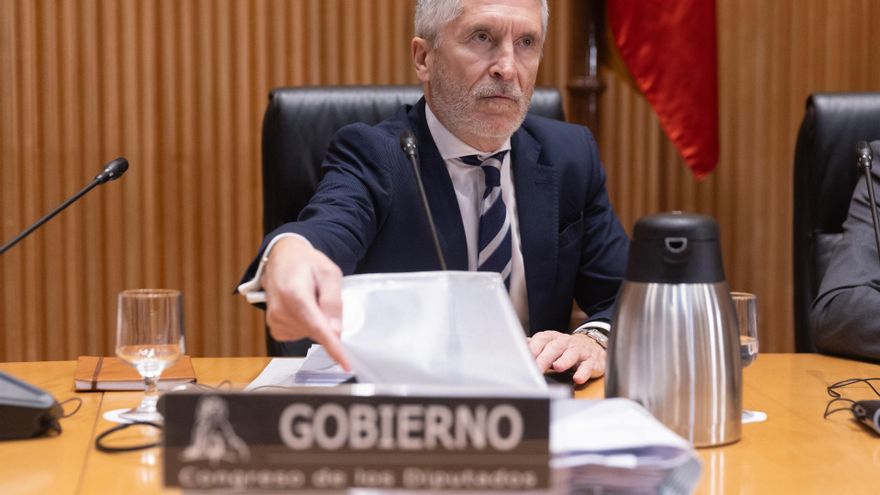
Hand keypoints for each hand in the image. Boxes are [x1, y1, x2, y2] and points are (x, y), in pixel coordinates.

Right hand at [261, 236, 349, 369]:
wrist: (282, 258)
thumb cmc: (306, 263)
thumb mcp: (329, 273)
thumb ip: (333, 302)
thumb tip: (335, 332)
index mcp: (294, 294)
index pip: (317, 328)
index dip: (333, 348)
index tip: (346, 364)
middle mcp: (280, 311)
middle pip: (317, 331)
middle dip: (327, 320)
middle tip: (321, 295)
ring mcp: (275, 321)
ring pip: (311, 334)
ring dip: (317, 320)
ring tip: (309, 297)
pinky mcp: (275, 328)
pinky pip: (301, 334)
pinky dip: (307, 324)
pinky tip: (302, 307)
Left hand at [528, 330, 605, 384]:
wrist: (593, 346)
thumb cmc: (565, 348)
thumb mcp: (549, 345)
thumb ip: (534, 346)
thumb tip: (518, 345)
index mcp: (552, 338)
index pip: (541, 340)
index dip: (533, 348)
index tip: (525, 358)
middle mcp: (566, 342)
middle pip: (555, 347)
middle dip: (545, 358)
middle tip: (537, 369)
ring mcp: (579, 351)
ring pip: (572, 354)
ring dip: (564, 361)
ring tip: (558, 367)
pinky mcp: (591, 361)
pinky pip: (587, 366)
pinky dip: (583, 373)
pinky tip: (577, 378)